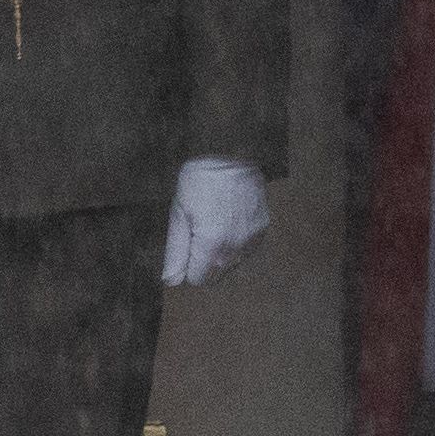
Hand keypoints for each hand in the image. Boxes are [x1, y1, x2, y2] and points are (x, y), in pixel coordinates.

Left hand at [162, 158, 269, 287]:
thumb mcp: (179, 214)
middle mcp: (235, 248)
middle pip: (216, 274)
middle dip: (203, 262)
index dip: (187, 267)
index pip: (199, 279)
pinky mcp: (263, 229)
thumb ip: (176, 252)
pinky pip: (246, 249)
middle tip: (197, 232)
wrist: (233, 154)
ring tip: (214, 222)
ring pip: (232, 263)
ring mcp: (252, 239)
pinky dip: (236, 242)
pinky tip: (229, 220)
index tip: (185, 245)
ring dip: (220, 253)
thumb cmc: (200, 181)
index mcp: (211, 246)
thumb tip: (171, 281)